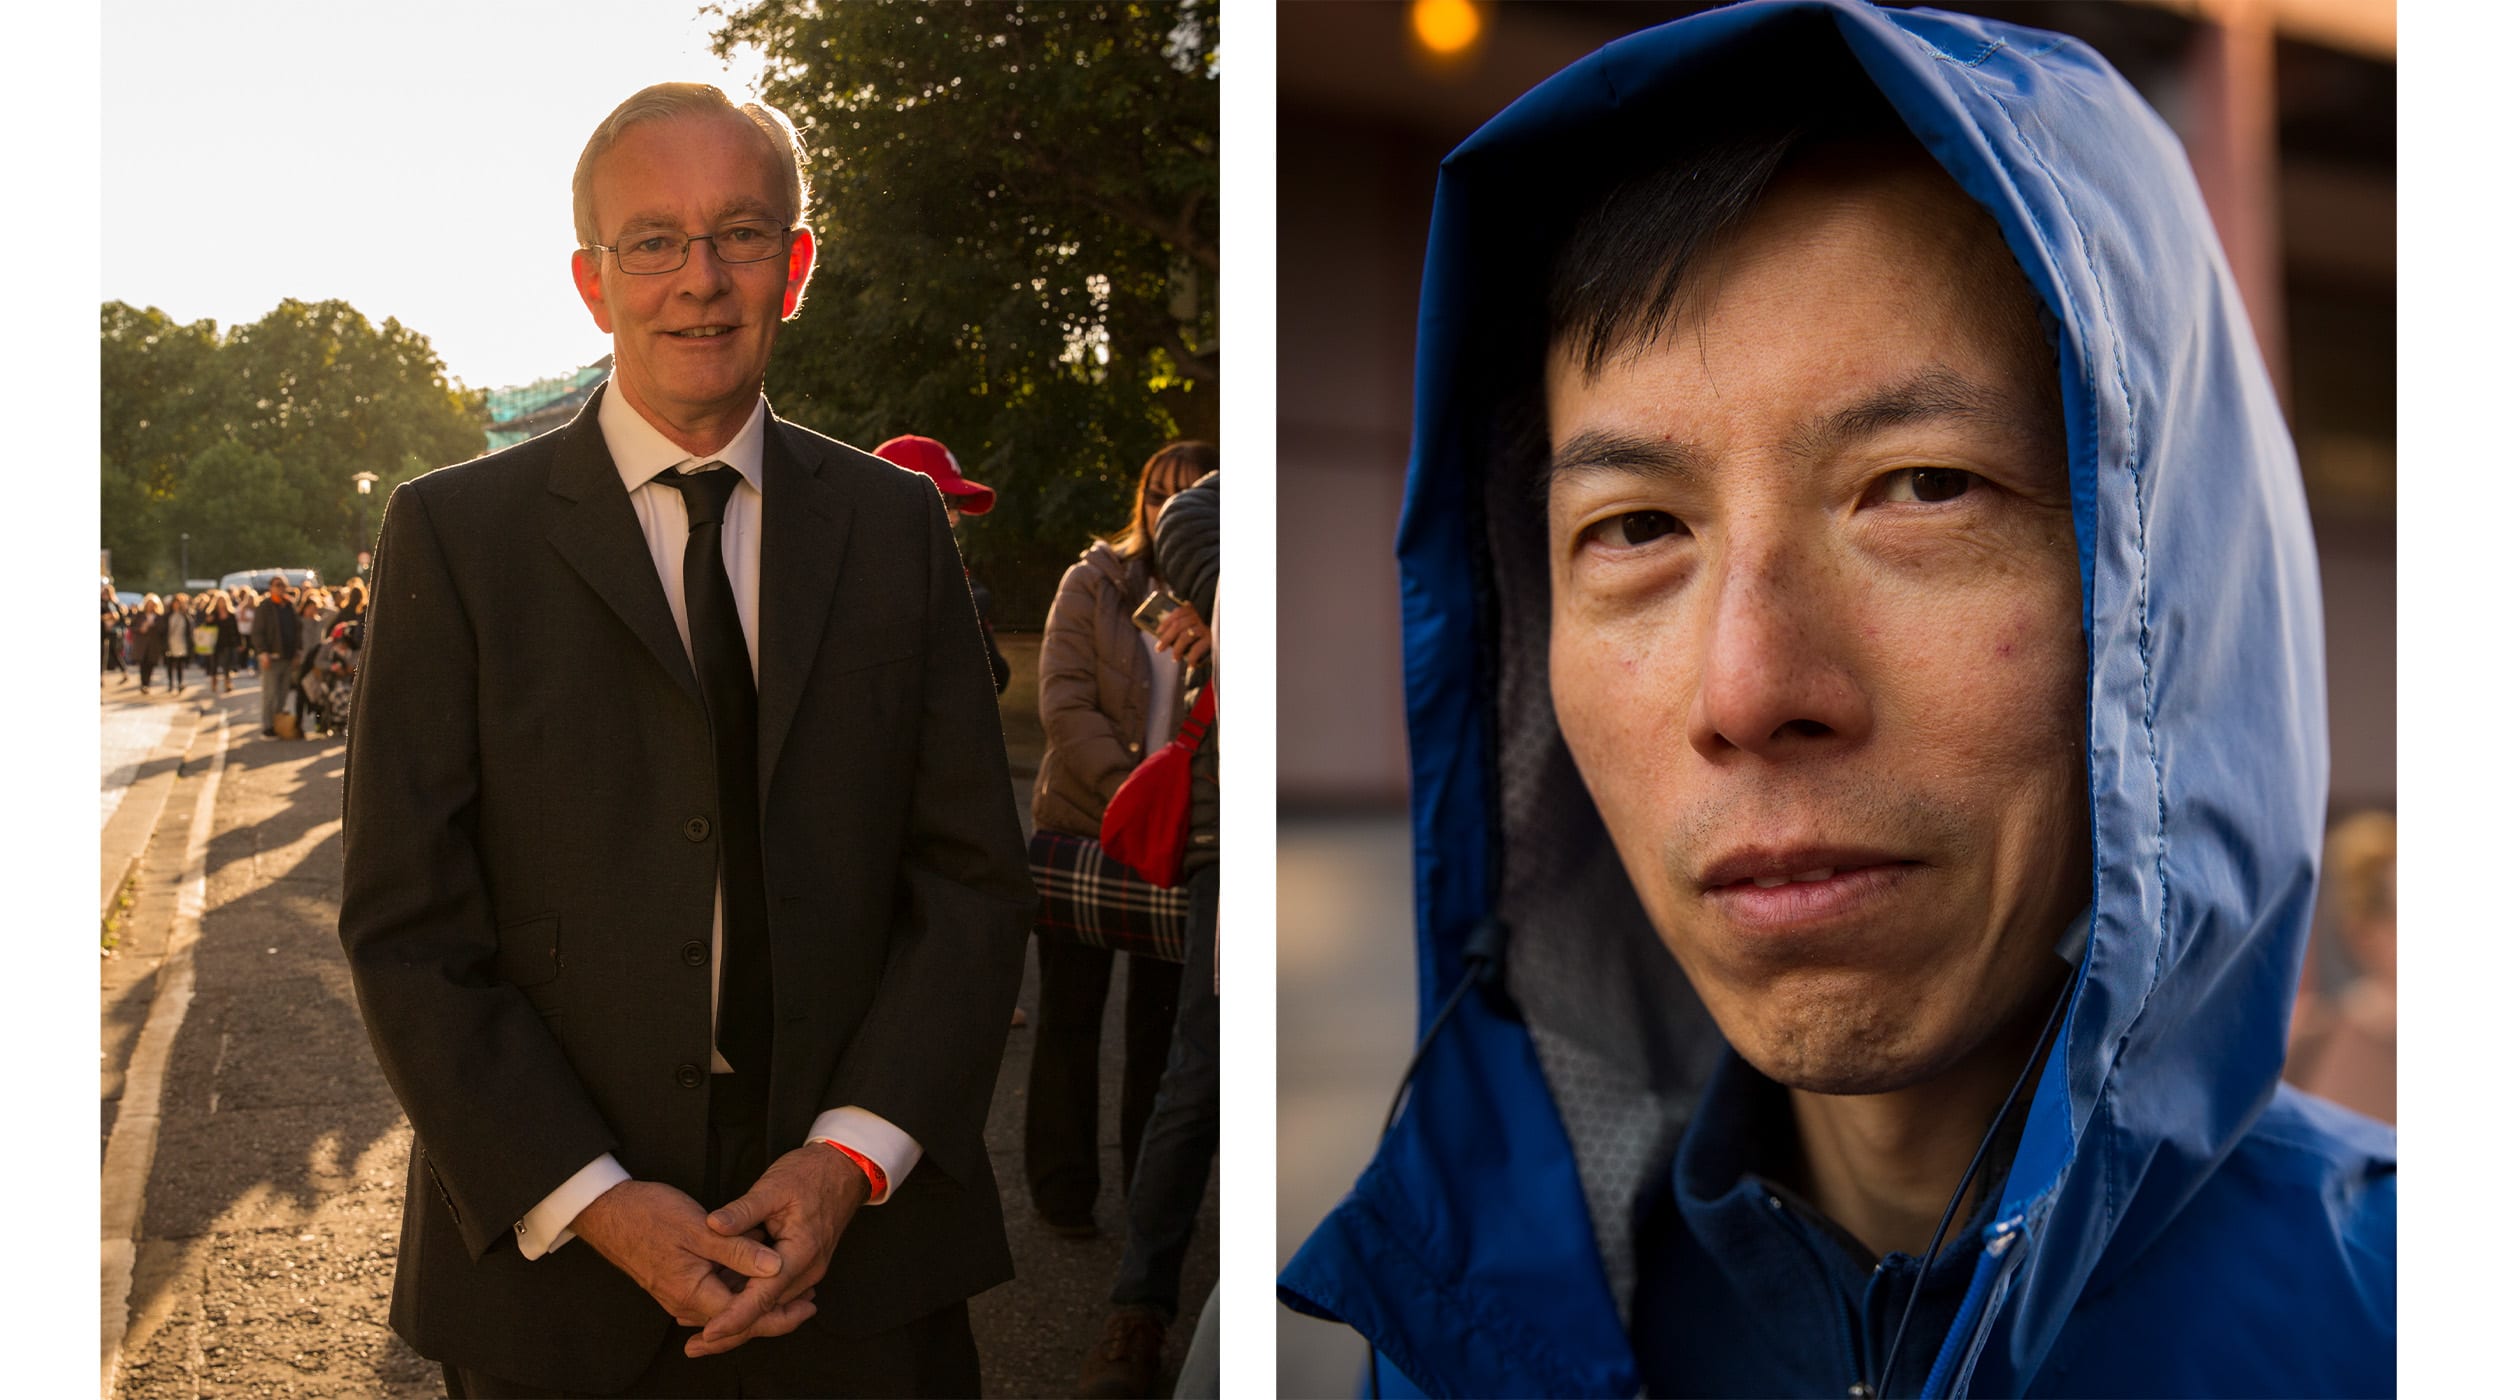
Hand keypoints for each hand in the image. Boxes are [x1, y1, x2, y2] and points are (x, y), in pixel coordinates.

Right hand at [570, 1180, 806, 1339]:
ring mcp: (681, 1294)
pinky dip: (740, 1284)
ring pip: (729, 1304)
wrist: (608, 1212)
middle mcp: (686, 1303)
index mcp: (693, 1294)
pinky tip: (759, 1267)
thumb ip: (739, 1250)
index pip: (745, 1317)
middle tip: (811, 1299)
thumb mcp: (701, 1228)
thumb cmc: (650, 1215)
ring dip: (759, 1295)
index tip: (808, 1305)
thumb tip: (776, 1267)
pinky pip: (716, 1292)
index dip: (780, 1313)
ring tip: (795, 1284)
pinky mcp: (680, 1282)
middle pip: (739, 1318)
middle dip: (776, 1310)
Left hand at [692, 1143, 871, 1356]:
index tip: (708, 1333)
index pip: (763, 1296)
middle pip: (767, 1312)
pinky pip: (776, 1293)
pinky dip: (750, 1302)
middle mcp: (807, 1270)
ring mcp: (808, 1271)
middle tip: (694, 1346)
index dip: (735, 1317)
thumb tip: (712, 1225)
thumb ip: (742, 1210)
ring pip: (771, 1307)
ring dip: (739, 1318)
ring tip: (699, 1329)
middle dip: (731, 1330)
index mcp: (801, 1253)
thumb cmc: (810, 1174)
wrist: (844, 1169)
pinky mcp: (803, 1267)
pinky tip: (725, 1303)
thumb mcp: (773, 1186)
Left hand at [1154, 602, 1210, 667]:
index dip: (1166, 622)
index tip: (1158, 632)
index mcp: (1193, 613)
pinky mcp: (1212, 638)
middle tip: (1159, 649)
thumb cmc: (1202, 639)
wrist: (1222, 642)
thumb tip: (1163, 639)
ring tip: (1175, 659)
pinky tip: (1190, 665)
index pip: (1178, 612)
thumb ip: (1180, 629)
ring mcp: (1206, 627)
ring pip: (1186, 636)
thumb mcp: (1191, 629)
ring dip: (1177, 649)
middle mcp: (1199, 618)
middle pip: (1178, 625)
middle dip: (1166, 638)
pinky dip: (1192, 657)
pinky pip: (1197, 647)